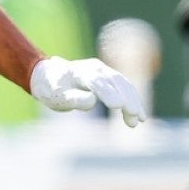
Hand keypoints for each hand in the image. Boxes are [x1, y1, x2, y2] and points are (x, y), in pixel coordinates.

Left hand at [29, 56, 146, 127]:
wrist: (49, 77)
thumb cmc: (51, 89)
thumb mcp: (57, 97)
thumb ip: (74, 98)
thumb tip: (93, 100)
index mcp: (79, 71)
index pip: (96, 81)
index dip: (108, 93)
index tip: (118, 107)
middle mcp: (94, 68)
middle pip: (115, 81)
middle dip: (126, 99)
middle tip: (133, 116)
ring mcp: (104, 71)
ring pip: (123, 84)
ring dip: (133, 102)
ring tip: (137, 121)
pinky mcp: (109, 79)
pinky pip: (125, 88)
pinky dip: (133, 101)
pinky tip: (139, 117)